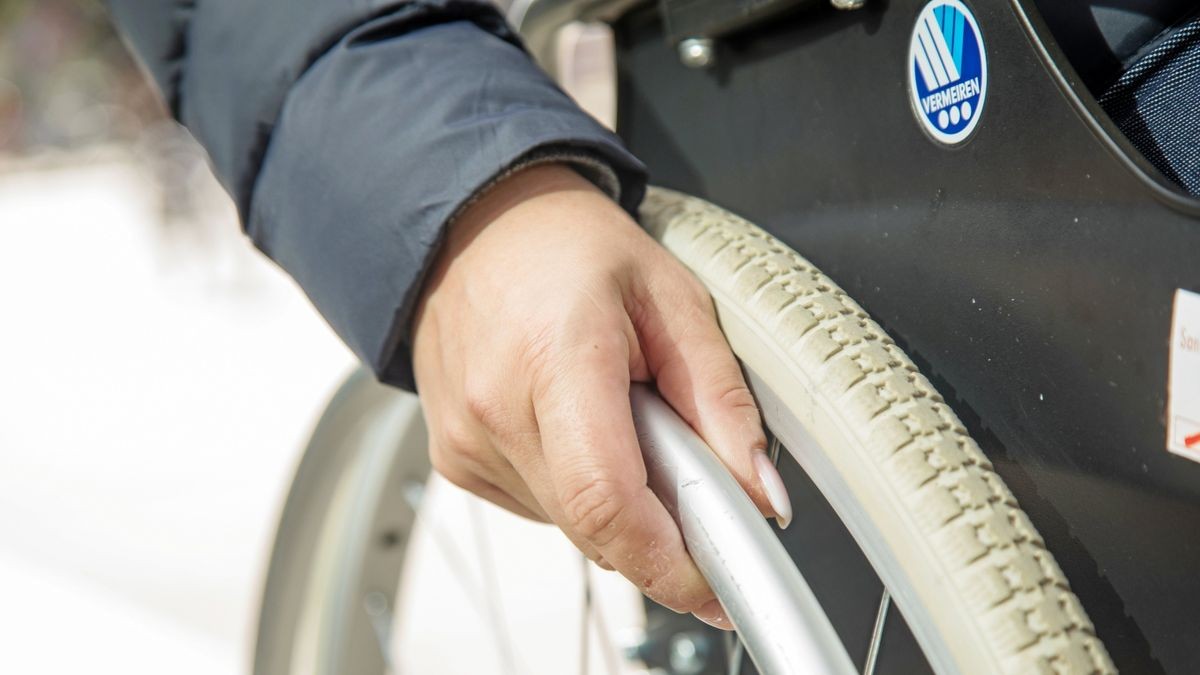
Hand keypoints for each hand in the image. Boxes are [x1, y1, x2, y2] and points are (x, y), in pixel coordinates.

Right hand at [412, 164, 791, 627]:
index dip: (670, 561)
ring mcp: (466, 441)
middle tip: (681, 457)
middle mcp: (494, 410)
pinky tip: (577, 420)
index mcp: (554, 358)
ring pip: (573, 524)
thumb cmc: (570, 249)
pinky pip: (542, 506)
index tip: (718, 581)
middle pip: (597, 526)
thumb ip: (723, 401)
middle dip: (660, 521)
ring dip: (618, 494)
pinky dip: (579, 483)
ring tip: (617, 411)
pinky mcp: (457, 462)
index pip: (607, 501)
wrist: (479, 225)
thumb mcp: (674, 299)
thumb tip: (759, 493)